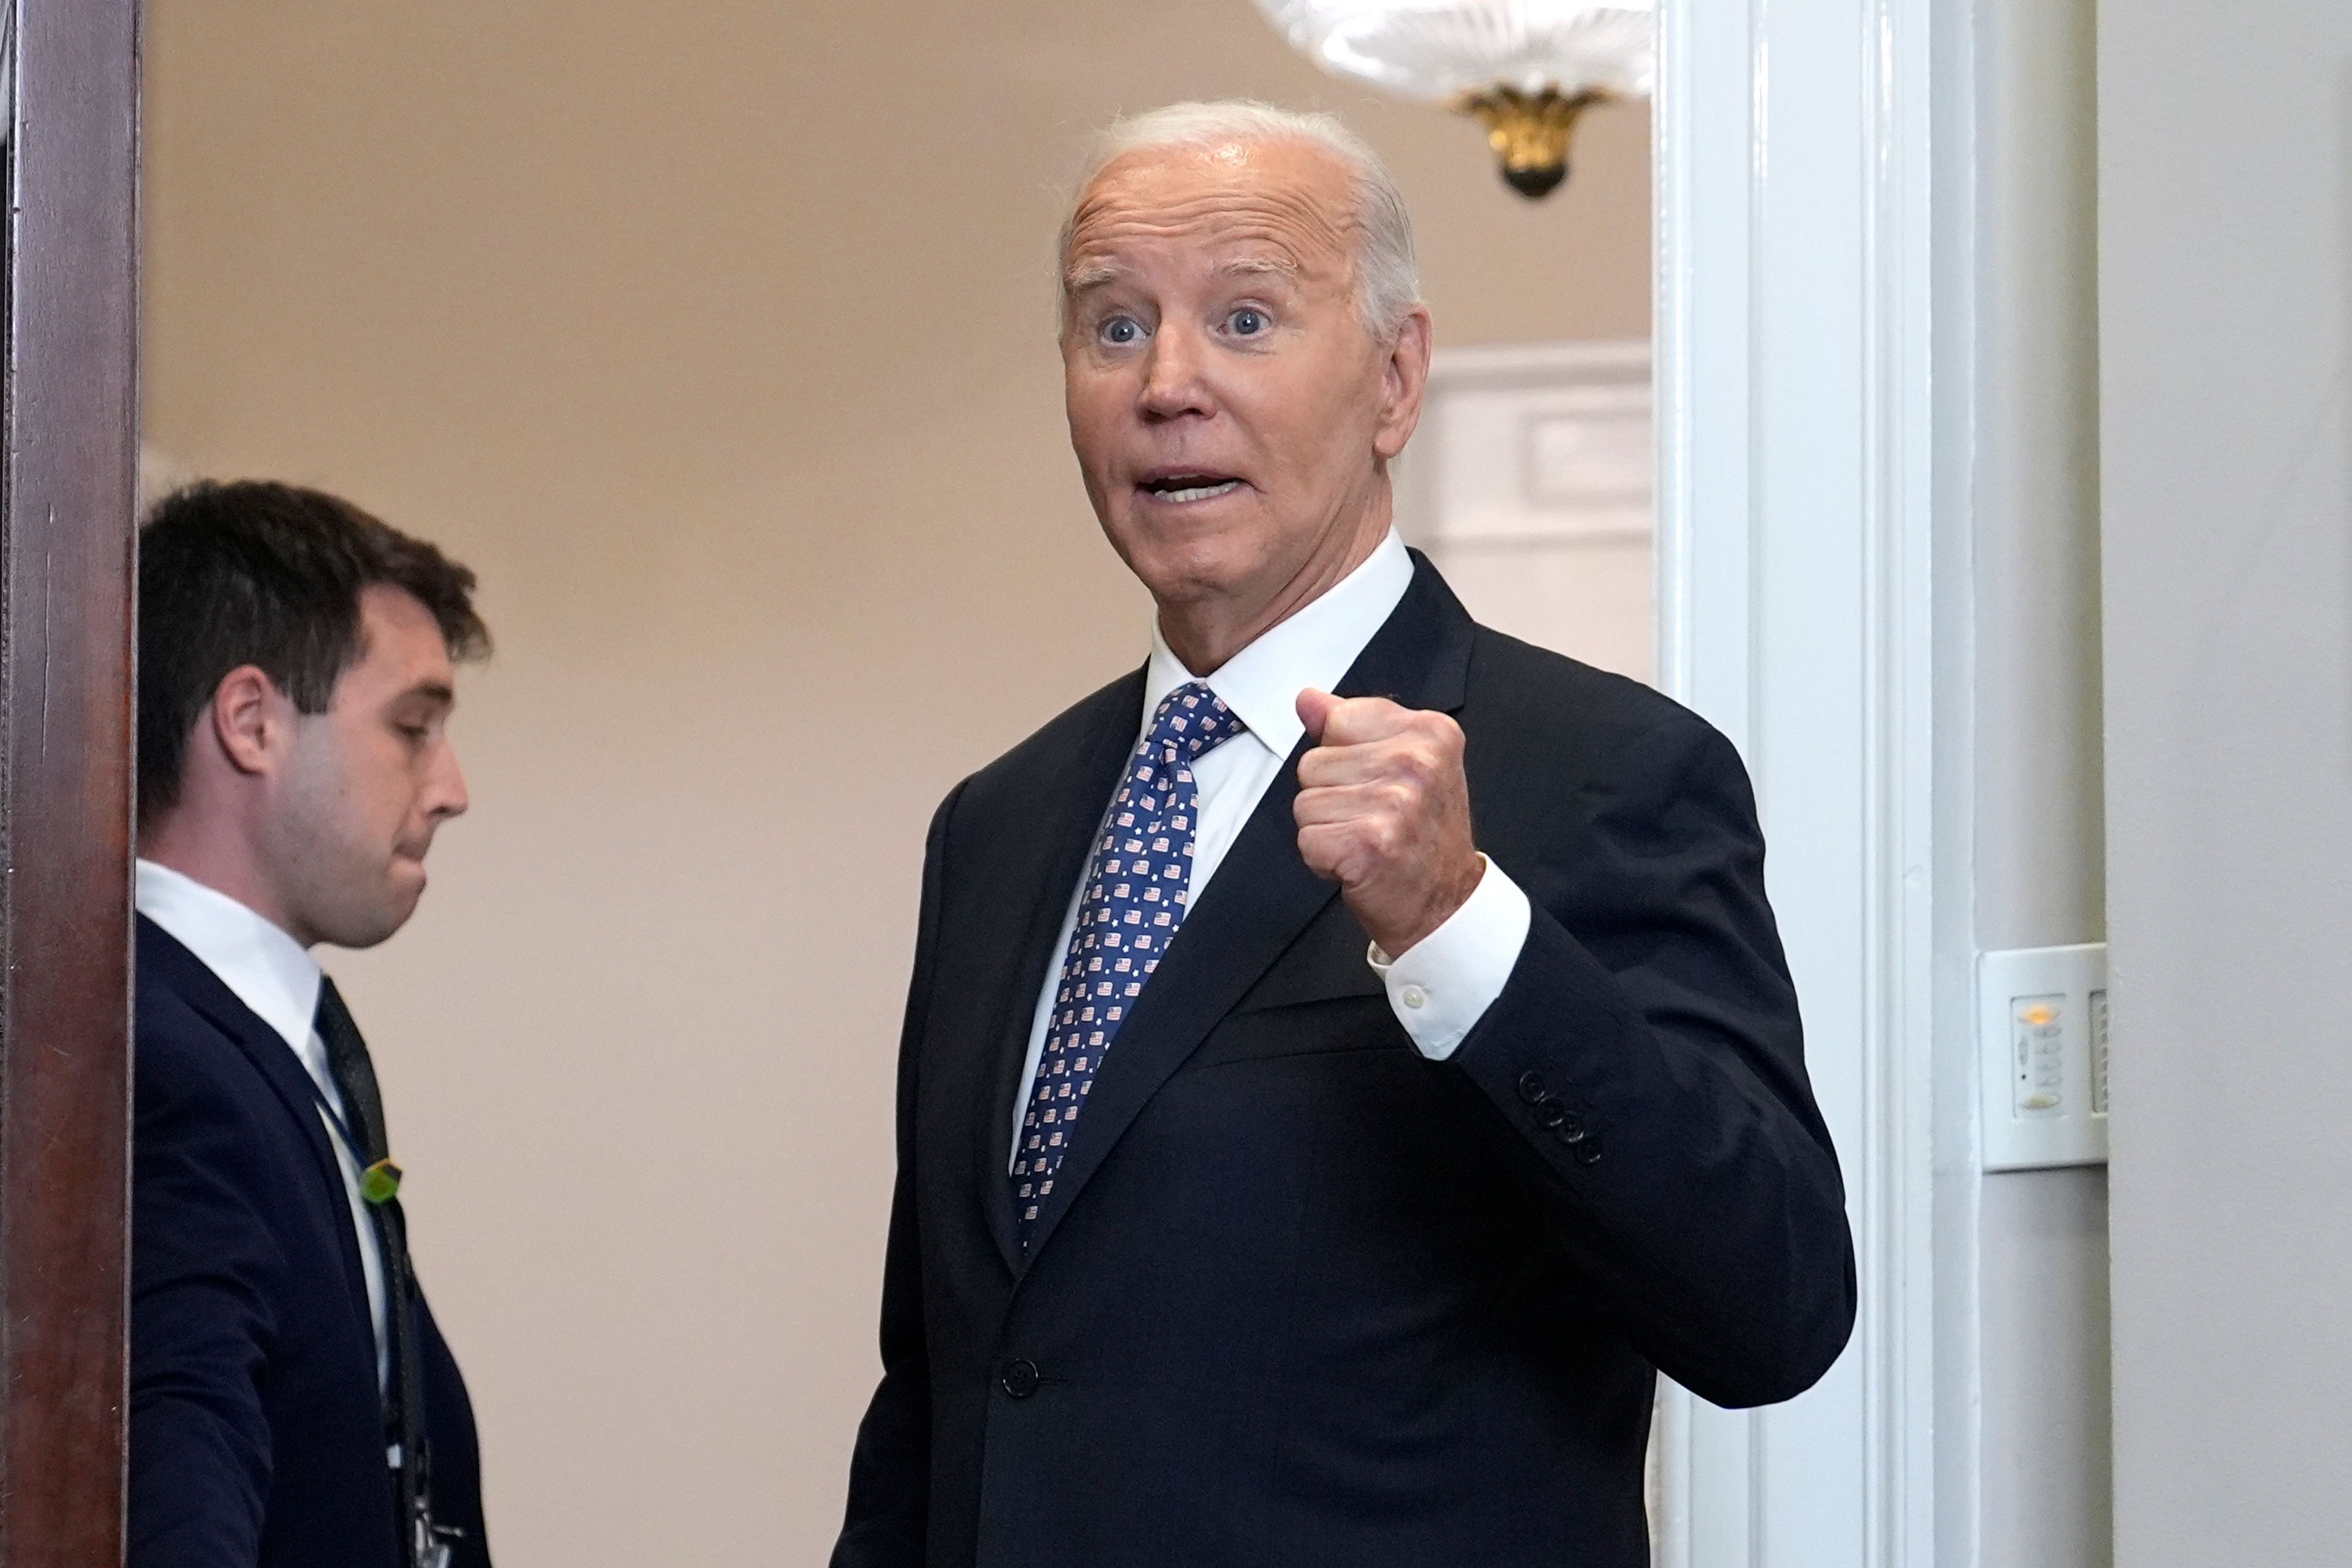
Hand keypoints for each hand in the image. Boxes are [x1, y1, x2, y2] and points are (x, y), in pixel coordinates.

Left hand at [1293, 689, 1484, 956]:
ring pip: (1304, 802)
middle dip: (1331, 796)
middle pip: (1313, 762)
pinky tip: (1357, 863)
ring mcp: (1395, 802)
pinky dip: (1322, 859)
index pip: (1338, 720)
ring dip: (1326, 828)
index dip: (1344, 757)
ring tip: (1366, 840)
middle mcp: (1417, 761)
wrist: (1445, 904)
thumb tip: (1307, 699)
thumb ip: (1351, 725)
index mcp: (1430, 731)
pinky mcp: (1369, 843)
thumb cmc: (1422, 835)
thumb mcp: (1402, 764)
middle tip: (1372, 819)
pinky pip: (1307, 839)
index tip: (1378, 782)